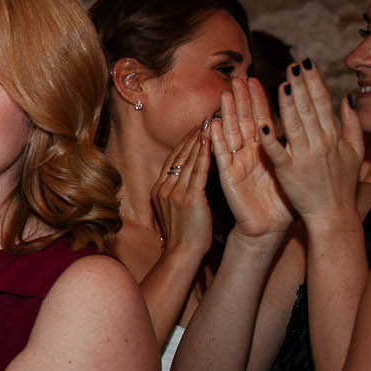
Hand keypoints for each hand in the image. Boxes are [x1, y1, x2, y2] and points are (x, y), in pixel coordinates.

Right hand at [150, 121, 214, 254]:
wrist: (183, 253)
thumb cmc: (184, 236)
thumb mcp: (175, 211)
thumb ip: (179, 194)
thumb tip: (189, 182)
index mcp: (159, 190)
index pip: (172, 160)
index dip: (183, 142)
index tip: (194, 128)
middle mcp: (164, 188)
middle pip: (179, 155)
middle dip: (192, 135)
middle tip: (204, 117)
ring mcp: (175, 192)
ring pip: (189, 159)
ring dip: (200, 139)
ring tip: (211, 122)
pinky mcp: (190, 198)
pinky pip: (199, 171)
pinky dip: (204, 154)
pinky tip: (211, 141)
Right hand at [208, 83, 290, 238]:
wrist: (268, 227)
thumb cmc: (280, 202)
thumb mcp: (289, 169)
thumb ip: (287, 148)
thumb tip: (299, 123)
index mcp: (263, 151)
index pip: (260, 120)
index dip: (257, 100)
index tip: (254, 80)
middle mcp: (248, 154)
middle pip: (243, 122)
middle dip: (240, 100)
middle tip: (236, 79)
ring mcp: (236, 164)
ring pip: (230, 135)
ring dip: (227, 114)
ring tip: (225, 94)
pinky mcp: (227, 178)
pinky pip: (220, 157)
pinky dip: (216, 141)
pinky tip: (213, 125)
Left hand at [267, 62, 362, 223]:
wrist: (333, 213)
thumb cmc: (341, 181)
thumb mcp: (353, 151)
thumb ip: (350, 124)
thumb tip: (347, 98)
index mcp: (333, 136)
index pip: (322, 102)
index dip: (313, 82)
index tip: (305, 63)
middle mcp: (320, 143)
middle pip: (308, 109)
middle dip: (300, 85)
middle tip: (292, 65)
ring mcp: (304, 157)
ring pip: (293, 125)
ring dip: (286, 105)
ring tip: (281, 84)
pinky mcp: (288, 172)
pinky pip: (277, 153)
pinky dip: (270, 140)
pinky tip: (263, 126)